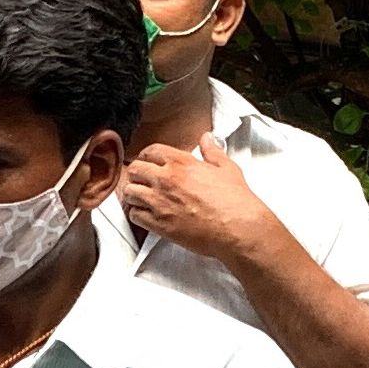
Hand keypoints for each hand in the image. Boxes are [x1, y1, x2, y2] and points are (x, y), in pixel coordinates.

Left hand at [116, 135, 279, 264]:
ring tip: (142, 199)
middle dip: (137, 175)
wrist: (238, 228)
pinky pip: (134, 215)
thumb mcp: (226, 168)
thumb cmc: (235, 201)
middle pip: (135, 170)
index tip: (148, 163)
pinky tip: (146, 215)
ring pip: (130, 193)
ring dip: (134, 195)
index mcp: (181, 162)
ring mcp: (160, 202)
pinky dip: (137, 215)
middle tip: (142, 181)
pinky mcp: (159, 224)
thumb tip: (207, 139)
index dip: (147, 157)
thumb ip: (212, 152)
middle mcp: (166, 179)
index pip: (150, 151)